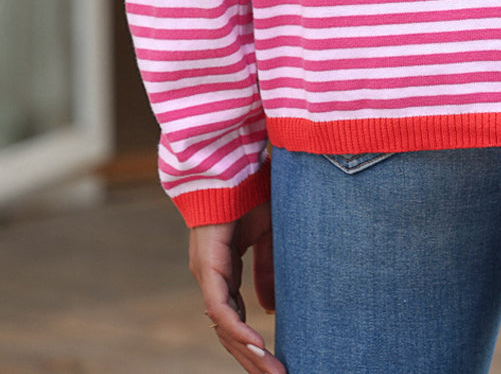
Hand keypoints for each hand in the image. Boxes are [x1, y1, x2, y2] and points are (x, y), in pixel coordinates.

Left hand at [189, 202, 286, 371]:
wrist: (233, 164)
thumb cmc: (250, 194)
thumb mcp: (268, 237)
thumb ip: (268, 272)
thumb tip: (270, 310)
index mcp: (224, 274)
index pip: (236, 320)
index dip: (253, 343)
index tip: (275, 362)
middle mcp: (211, 280)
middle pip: (228, 332)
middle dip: (253, 358)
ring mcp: (207, 275)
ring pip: (223, 326)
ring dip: (248, 351)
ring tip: (272, 371)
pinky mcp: (208, 266)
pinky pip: (221, 307)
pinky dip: (238, 328)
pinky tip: (258, 343)